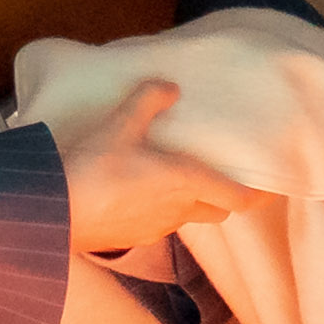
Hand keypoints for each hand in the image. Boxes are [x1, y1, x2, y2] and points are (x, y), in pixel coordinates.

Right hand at [57, 80, 256, 256]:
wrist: (54, 213)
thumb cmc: (93, 168)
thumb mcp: (120, 125)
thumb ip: (147, 102)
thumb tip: (169, 85)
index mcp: (187, 183)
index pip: (239, 198)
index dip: (258, 195)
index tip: (270, 189)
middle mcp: (180, 210)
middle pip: (218, 209)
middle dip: (225, 197)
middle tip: (222, 176)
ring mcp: (158, 228)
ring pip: (189, 217)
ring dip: (191, 202)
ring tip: (179, 181)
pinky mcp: (134, 238)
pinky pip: (160, 224)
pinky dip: (161, 211)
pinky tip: (142, 194)